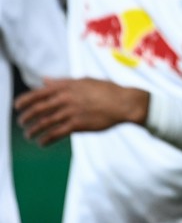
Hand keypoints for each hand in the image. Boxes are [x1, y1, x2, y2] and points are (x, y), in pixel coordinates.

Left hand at [14, 78, 148, 145]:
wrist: (124, 103)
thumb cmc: (107, 90)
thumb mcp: (85, 81)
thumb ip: (62, 82)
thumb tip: (44, 80)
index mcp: (68, 86)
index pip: (39, 93)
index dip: (25, 100)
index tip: (17, 107)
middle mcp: (67, 98)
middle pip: (38, 109)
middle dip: (26, 117)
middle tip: (22, 123)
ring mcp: (71, 111)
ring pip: (45, 122)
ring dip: (33, 130)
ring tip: (29, 134)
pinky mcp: (77, 124)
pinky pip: (56, 134)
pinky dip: (46, 139)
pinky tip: (42, 143)